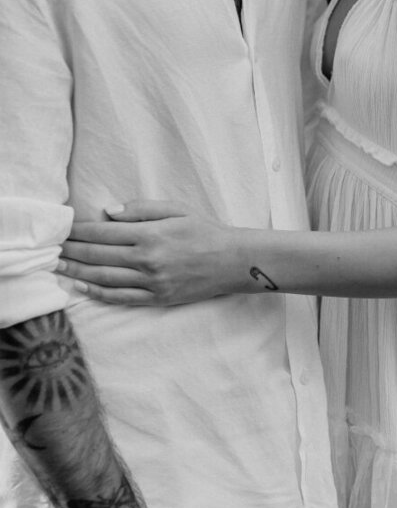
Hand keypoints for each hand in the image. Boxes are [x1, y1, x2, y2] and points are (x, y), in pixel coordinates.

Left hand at [57, 204, 238, 305]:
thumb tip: (109, 211)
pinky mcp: (157, 298)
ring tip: (59, 266)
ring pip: (104, 277)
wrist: (233, 262)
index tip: (63, 229)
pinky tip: (82, 286)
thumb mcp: (176, 209)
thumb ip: (142, 209)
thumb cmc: (205, 231)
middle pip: (98, 255)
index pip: (103, 232)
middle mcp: (147, 260)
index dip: (79, 231)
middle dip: (72, 250)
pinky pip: (120, 297)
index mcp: (150, 234)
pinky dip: (98, 292)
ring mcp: (151, 282)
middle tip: (52, 248)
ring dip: (78, 271)